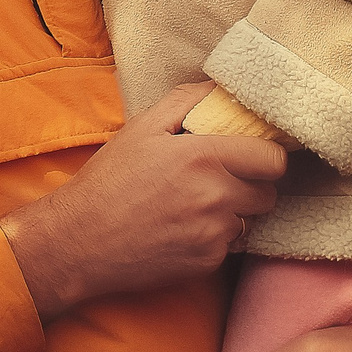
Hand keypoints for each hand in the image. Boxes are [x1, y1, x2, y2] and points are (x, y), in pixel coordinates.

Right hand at [0, 83, 285, 320]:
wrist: (79, 241)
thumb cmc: (108, 180)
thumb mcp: (141, 128)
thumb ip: (186, 101)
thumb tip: (218, 88)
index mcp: (204, 156)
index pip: (273, 159)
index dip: (265, 156)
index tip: (250, 156)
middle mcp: (216, 196)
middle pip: (268, 193)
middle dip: (252, 186)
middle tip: (221, 181)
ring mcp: (214, 234)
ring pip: (251, 221)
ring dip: (234, 213)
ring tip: (196, 206)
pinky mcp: (207, 263)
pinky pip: (230, 247)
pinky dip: (214, 239)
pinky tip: (183, 230)